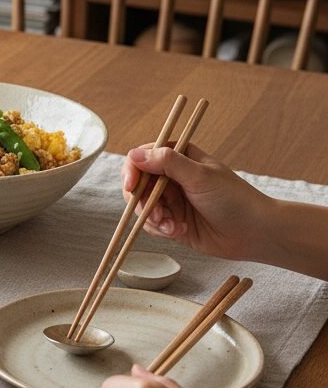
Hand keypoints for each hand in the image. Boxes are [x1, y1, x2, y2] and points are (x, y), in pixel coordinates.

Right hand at [121, 142, 272, 260]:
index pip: (142, 157)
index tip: (132, 185)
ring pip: (141, 206)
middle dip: (143, 201)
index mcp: (179, 158)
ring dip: (153, 218)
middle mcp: (172, 177)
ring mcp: (171, 200)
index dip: (133, 170)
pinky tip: (179, 231)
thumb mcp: (200, 176)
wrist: (254, 234)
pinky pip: (151, 224)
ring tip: (173, 226)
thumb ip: (167, 162)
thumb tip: (134, 154)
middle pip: (137, 184)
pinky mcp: (171, 221)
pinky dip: (161, 229)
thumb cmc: (234, 199)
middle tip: (157, 214)